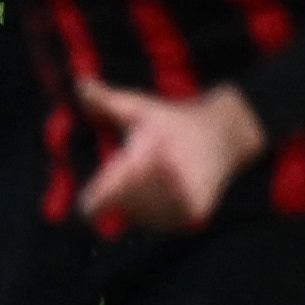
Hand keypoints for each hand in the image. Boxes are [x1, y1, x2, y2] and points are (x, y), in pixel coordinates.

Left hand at [79, 80, 264, 234]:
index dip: (93, 201)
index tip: (89, 202)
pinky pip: (159, 223)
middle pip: (121, 205)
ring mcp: (184, 198)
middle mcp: (168, 179)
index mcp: (149, 151)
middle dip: (117, 194)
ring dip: (134, 205)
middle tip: (132, 175)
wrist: (227, 135)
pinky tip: (158, 194)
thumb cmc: (175, 121)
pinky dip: (153, 214)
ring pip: (139, 216)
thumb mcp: (140, 106)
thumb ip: (104, 99)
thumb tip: (77, 82)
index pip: (109, 192)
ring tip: (147, 181)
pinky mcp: (195, 212)